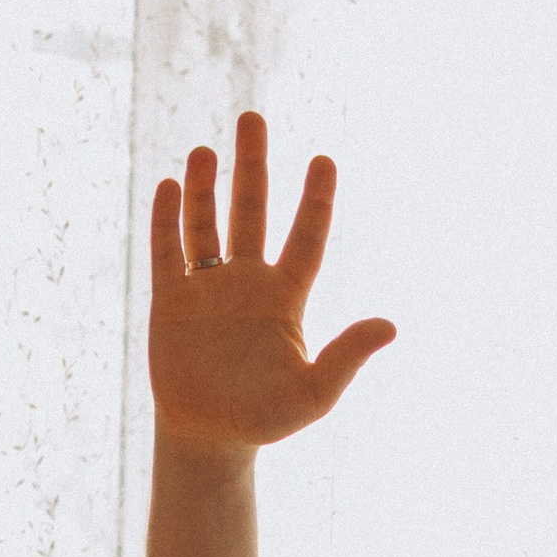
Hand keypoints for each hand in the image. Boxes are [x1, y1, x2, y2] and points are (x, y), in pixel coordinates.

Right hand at [148, 112, 396, 457]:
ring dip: (205, 187)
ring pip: (207, 224)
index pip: (306, 239)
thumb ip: (347, 357)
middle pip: (252, 211)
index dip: (316, 201)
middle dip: (252, 166)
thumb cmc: (265, 418)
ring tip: (207, 150)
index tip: (324, 160)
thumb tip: (390, 326)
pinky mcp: (170, 300)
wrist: (209, 438)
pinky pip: (167, 251)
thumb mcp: (314, 393)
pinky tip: (169, 186)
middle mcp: (247, 282)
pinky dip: (167, 220)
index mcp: (285, 298)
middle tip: (254, 118)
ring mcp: (207, 287)